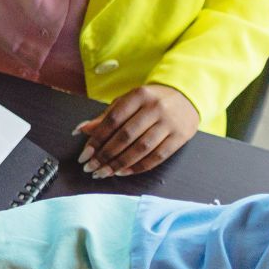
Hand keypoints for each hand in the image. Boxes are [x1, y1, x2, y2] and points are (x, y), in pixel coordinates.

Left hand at [77, 83, 200, 176]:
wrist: (187, 96)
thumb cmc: (151, 100)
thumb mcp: (128, 101)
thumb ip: (106, 116)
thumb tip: (81, 130)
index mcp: (138, 96)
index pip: (113, 120)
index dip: (96, 139)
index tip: (84, 154)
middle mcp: (154, 108)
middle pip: (126, 136)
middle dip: (105, 155)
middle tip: (91, 168)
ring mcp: (169, 123)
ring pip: (141, 148)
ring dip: (120, 164)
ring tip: (104, 173)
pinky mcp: (181, 137)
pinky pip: (157, 156)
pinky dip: (139, 167)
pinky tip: (124, 172)